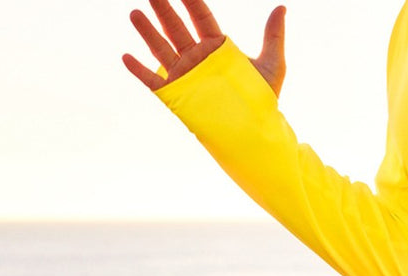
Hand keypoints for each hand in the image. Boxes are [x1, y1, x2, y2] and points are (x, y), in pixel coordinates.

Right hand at [121, 0, 287, 95]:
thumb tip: (281, 8)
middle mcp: (198, 57)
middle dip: (164, 9)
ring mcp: (185, 74)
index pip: (201, 17)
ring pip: (161, 48)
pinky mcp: (175, 94)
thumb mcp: (272, 64)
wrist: (254, 130)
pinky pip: (152, 81)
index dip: (190, 0)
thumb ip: (274, 36)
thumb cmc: (263, 99)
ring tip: (135, 13)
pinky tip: (125, 56)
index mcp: (218, 47)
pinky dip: (138, 70)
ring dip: (147, 32)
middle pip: (177, 27)